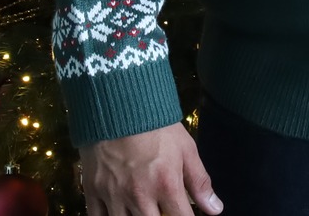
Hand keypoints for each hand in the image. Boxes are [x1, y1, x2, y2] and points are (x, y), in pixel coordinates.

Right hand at [82, 122, 221, 214]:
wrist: (118, 104)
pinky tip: (118, 212)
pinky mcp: (92, 191)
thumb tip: (215, 209)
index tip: (184, 215)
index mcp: (166, 185)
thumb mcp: (186, 149)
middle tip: (161, 210)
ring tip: (142, 209)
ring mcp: (114, 196)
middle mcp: (140, 196)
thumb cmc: (156, 125)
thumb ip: (200, 182)